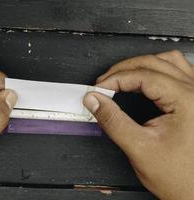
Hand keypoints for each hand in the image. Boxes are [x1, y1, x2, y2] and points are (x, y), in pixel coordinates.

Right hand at [83, 50, 193, 199]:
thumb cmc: (181, 176)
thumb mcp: (139, 148)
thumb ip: (113, 121)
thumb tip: (95, 100)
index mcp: (187, 101)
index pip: (142, 75)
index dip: (115, 79)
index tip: (98, 89)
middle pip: (153, 62)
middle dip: (122, 70)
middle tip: (103, 83)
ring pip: (166, 60)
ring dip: (140, 65)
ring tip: (120, 78)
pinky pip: (176, 69)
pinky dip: (154, 70)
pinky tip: (143, 79)